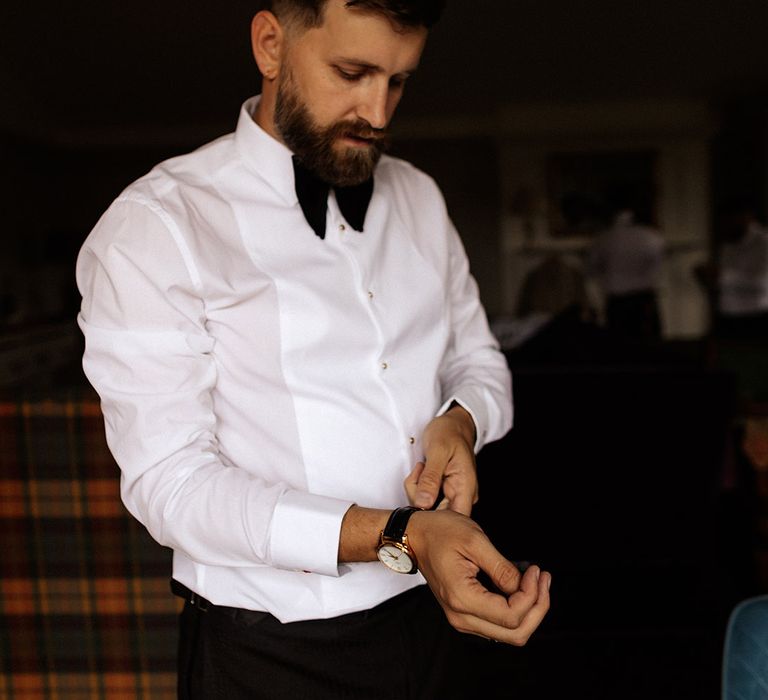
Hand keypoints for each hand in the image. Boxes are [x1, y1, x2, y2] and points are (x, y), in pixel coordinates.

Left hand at [404, 404, 476, 514]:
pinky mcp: (441, 493)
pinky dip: (417, 488)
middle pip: (438, 516)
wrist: (452, 424)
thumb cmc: (449, 433)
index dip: (436, 519)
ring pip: (429, 508)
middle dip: (420, 499)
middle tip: (419, 473)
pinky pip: (425, 499)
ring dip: (417, 491)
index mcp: (466, 487)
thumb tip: (423, 504)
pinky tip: (421, 472)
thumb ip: (431, 478)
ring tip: (421, 467)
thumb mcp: (438, 450)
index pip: (456, 520)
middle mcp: (461, 495)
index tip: (419, 502)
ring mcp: (451, 495)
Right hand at [408, 509, 550, 645]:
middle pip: (515, 634)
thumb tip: (526, 586)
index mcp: (462, 598)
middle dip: (537, 607)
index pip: (511, 616)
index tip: (536, 570)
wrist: (414, 536)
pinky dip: (516, 609)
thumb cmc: (440, 532)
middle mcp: (460, 616)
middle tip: (543, 578)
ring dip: (529, 610)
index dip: (532, 595)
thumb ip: (502, 568)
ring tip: (537, 580)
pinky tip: (522, 587)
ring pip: (509, 633)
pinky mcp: (464, 613)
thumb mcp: (475, 540)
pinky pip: (498, 624)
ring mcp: (461, 618)